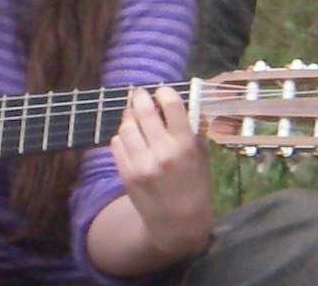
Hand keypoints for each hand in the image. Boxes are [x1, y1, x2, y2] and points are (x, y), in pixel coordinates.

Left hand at [108, 86, 212, 262]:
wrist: (178, 226)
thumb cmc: (194, 188)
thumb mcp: (201, 159)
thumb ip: (189, 132)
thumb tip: (173, 105)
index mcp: (185, 146)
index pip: (171, 104)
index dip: (164, 92)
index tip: (161, 91)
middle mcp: (162, 152)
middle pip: (144, 110)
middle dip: (140, 97)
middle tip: (139, 94)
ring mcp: (141, 164)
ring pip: (126, 126)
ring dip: (129, 117)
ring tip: (132, 116)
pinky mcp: (126, 174)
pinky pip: (116, 144)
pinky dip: (121, 137)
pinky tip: (129, 139)